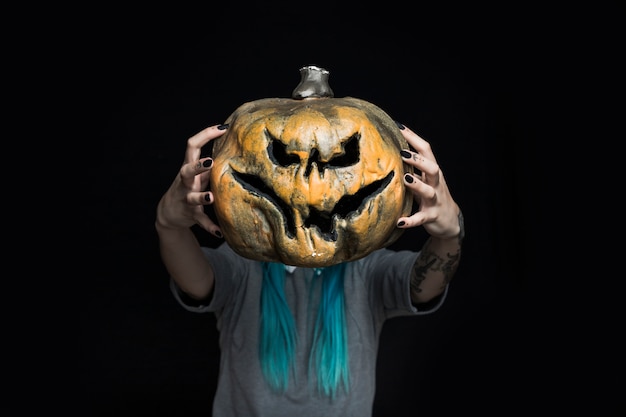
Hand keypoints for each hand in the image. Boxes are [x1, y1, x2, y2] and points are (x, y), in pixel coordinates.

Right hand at [155, 124, 227, 236]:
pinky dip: (210, 226)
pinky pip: (200, 221)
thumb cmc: (189, 187)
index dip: (206, 135)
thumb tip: (230, 146)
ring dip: (201, 197)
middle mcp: (185, 182)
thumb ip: (209, 163)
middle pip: (187, 170)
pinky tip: (220, 232)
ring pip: (192, 197)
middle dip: (198, 166)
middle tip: (210, 161)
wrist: (168, 213)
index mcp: (188, 167)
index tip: (222, 127)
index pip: (192, 146)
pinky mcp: (190, 215)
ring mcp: (186, 198)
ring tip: (211, 197)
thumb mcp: (197, 173)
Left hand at [397, 125, 461, 239]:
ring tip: (405, 179)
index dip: (413, 138)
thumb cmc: (431, 195)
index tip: (398, 126)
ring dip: (417, 185)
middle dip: (418, 160)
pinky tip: (399, 221)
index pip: (425, 150)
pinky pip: (421, 218)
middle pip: (432, 168)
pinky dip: (411, 220)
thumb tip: (392, 149)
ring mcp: (435, 200)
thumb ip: (412, 167)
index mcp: (433, 172)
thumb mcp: (424, 179)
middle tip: (402, 153)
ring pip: (428, 191)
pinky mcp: (431, 216)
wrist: (450, 221)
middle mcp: (436, 183)